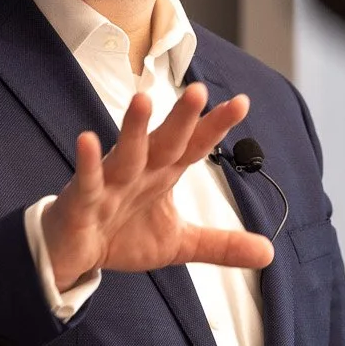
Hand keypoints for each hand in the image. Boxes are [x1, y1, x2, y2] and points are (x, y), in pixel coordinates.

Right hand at [41, 82, 274, 289]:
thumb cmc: (122, 235)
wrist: (74, 254)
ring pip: (125, 152)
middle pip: (164, 141)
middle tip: (199, 91)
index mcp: (163, 174)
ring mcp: (108, 182)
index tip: (242, 103)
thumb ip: (221, 245)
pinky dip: (87, 162)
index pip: (194, 146)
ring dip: (134, 128)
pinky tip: (87, 140)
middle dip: (181, 118)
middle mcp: (139, 170)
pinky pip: (86, 179)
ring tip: (143, 100)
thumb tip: (269, 252)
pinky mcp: (81, 200)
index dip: (215, 126)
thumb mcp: (179, 244)